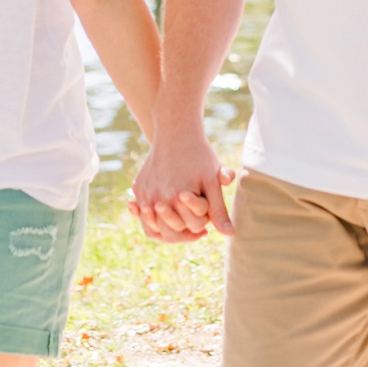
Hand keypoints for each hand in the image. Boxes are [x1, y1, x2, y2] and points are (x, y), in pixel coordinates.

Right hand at [129, 111, 235, 241]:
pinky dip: (151, 221)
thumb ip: (218, 209)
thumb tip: (230, 234)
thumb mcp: (212, 180)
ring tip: (181, 224)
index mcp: (177, 196)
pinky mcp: (138, 188)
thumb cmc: (199, 155)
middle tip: (195, 229)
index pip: (193, 226)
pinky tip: (165, 217)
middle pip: (171, 233)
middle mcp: (157, 198)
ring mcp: (144, 194)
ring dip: (167, 230)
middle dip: (185, 233)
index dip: (202, 227)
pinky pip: (142, 215)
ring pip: (153, 229)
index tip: (206, 225)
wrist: (176, 132)